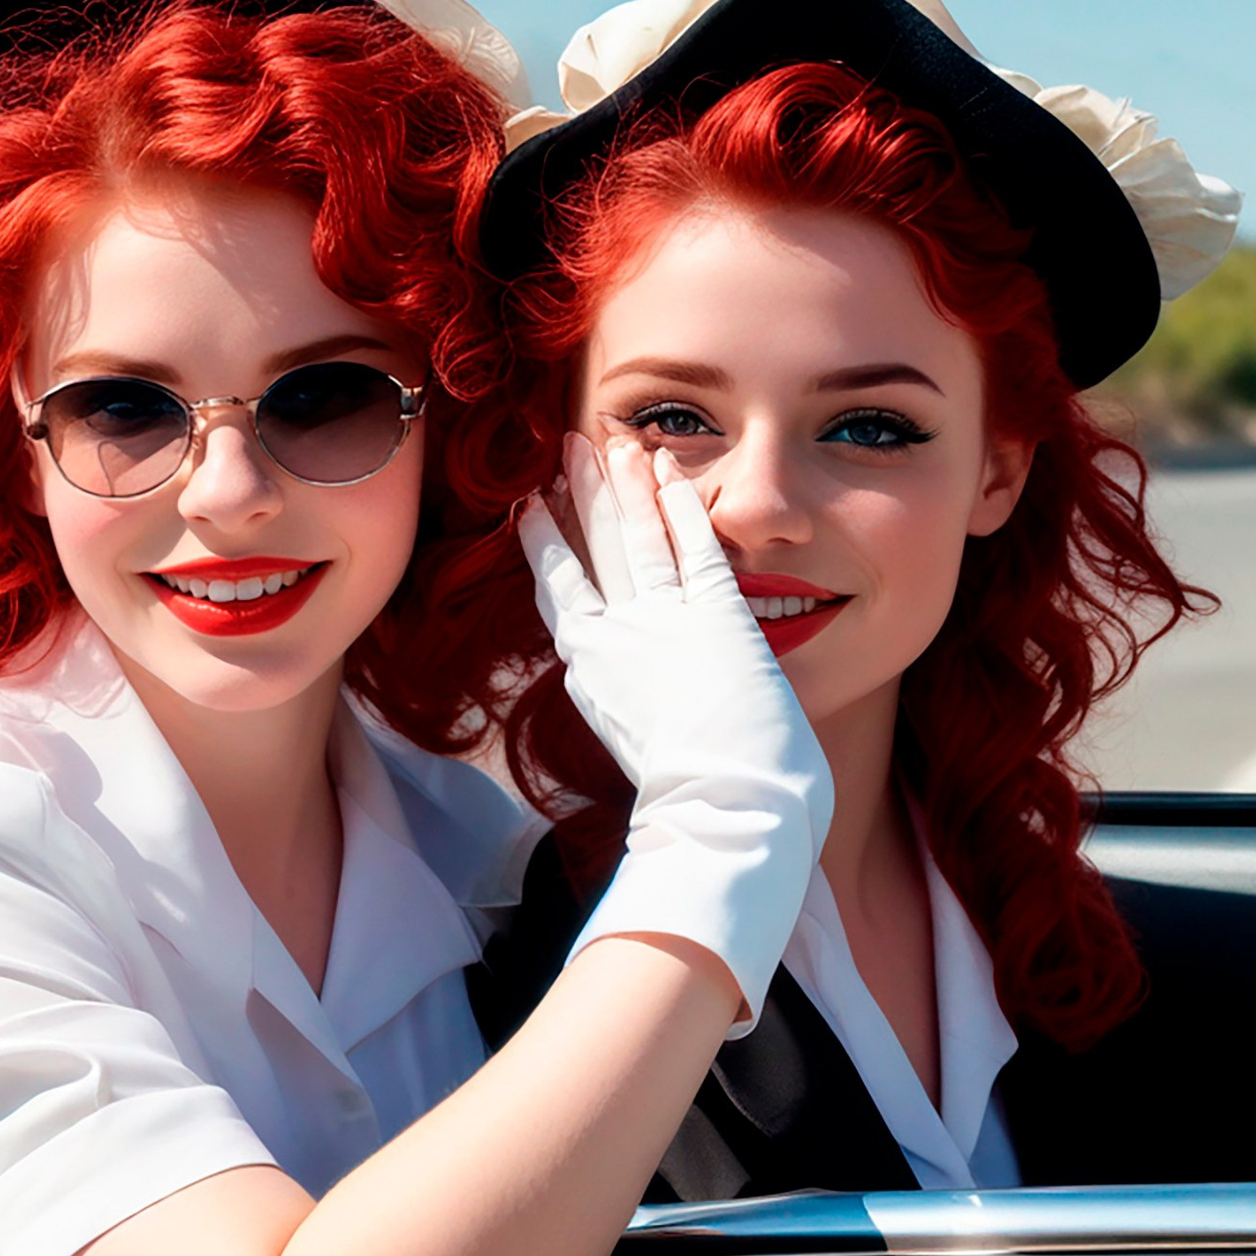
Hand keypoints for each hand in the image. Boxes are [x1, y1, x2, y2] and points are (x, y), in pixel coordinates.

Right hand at [515, 434, 831, 1023]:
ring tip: (606, 440)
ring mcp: (665, 624)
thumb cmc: (690, 803)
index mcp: (592, 674)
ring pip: (635, 536)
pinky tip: (668, 466)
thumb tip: (613, 685)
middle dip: (580, 493)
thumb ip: (622, 701)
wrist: (723, 815)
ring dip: (621, 483)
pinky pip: (694, 544)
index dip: (546, 544)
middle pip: (592, 550)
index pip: (560, 592)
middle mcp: (618, 640)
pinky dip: (679, 502)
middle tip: (566, 446)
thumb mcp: (632, 744)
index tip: (532, 506)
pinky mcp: (717, 618)